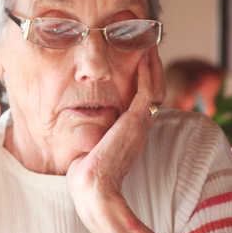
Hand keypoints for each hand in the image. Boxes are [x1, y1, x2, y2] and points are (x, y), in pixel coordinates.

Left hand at [66, 48, 164, 228]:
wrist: (93, 188)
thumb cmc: (85, 175)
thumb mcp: (89, 150)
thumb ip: (90, 137)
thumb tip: (75, 132)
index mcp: (131, 134)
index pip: (143, 101)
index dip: (143, 81)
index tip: (136, 63)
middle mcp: (140, 127)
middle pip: (155, 90)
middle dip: (153, 69)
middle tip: (148, 47)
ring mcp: (141, 124)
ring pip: (156, 86)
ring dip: (153, 65)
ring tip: (148, 44)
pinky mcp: (136, 121)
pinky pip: (148, 88)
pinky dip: (148, 70)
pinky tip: (144, 54)